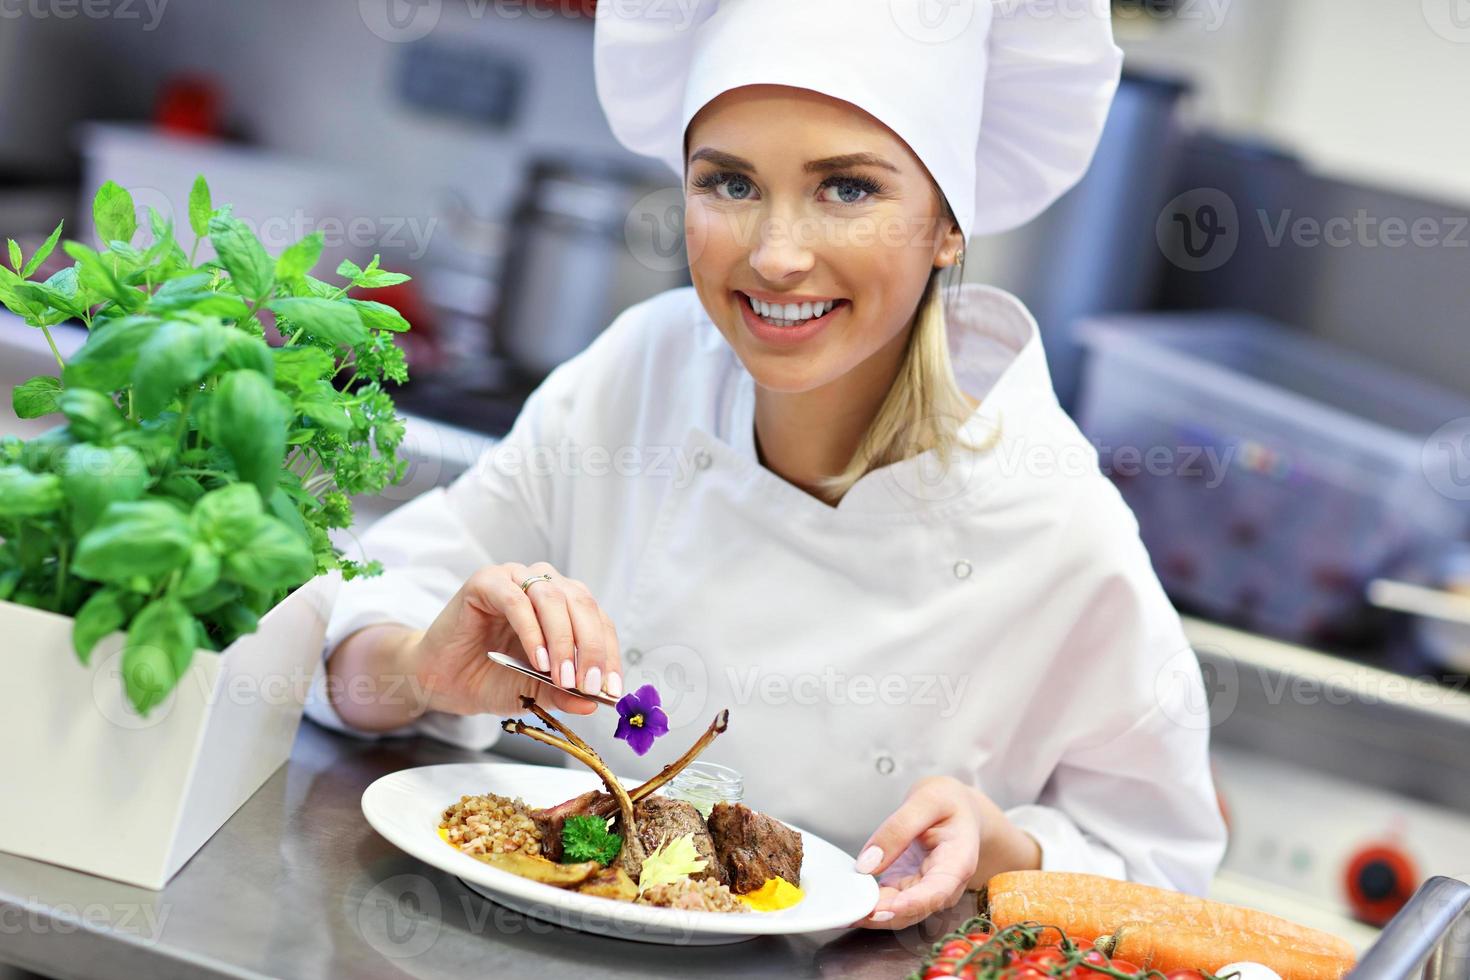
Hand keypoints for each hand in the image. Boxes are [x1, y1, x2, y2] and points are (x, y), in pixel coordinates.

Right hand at [411, 561, 622, 718]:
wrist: (442, 681)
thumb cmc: (489, 679)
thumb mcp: (535, 691)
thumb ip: (564, 693)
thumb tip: (595, 702)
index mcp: (564, 605)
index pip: (598, 621)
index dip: (609, 654)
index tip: (612, 690)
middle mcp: (543, 585)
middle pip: (582, 605)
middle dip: (591, 647)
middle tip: (590, 684)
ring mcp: (515, 578)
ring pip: (553, 598)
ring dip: (563, 640)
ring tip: (562, 677)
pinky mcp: (486, 581)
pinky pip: (517, 600)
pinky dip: (532, 631)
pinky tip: (538, 660)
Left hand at [850, 776, 1040, 929]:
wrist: (959, 808)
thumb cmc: (949, 802)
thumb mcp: (926, 800)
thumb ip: (898, 828)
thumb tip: (869, 863)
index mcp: (958, 861)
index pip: (937, 891)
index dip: (911, 904)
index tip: (884, 908)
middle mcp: (946, 884)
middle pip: (915, 909)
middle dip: (883, 914)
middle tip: (852, 911)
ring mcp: (927, 889)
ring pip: (900, 913)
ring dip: (873, 916)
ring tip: (846, 912)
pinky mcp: (910, 887)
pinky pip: (890, 903)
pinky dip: (871, 905)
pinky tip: (851, 903)